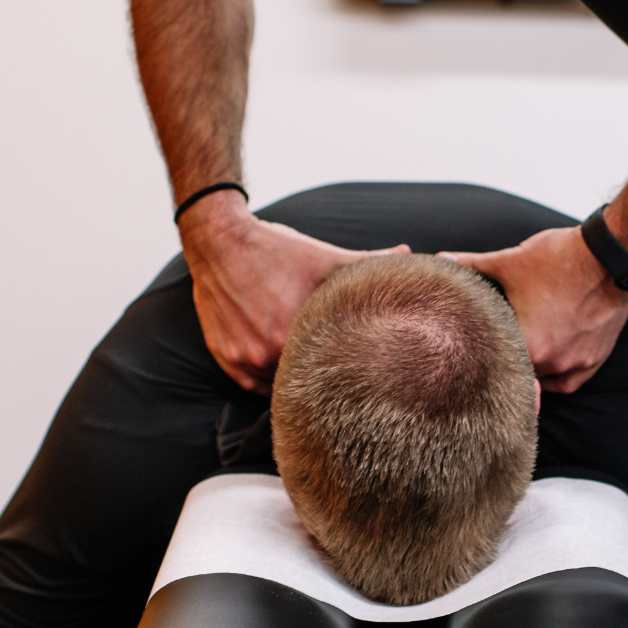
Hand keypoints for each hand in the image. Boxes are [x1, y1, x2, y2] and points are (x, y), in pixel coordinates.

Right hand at [180, 192, 409, 393]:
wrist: (220, 242)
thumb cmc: (276, 250)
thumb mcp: (325, 257)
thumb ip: (367, 262)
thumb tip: (408, 253)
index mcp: (297, 332)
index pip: (330, 366)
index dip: (345, 367)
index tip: (356, 368)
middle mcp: (268, 352)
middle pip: (304, 380)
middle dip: (320, 376)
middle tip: (337, 374)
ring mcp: (245, 359)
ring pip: (278, 385)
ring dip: (292, 379)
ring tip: (310, 371)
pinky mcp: (227, 360)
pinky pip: (254, 385)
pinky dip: (268, 378)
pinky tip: (283, 366)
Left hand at [441, 226, 627, 393]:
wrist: (610, 255)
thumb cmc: (561, 258)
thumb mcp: (511, 261)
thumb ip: (473, 265)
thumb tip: (443, 259)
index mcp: (526, 343)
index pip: (493, 362)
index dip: (482, 355)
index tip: (476, 351)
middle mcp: (550, 362)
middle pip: (518, 374)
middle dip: (507, 363)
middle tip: (497, 353)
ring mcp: (574, 364)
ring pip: (543, 381)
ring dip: (532, 369)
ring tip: (523, 354)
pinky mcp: (594, 361)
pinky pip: (569, 382)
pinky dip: (558, 375)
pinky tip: (547, 363)